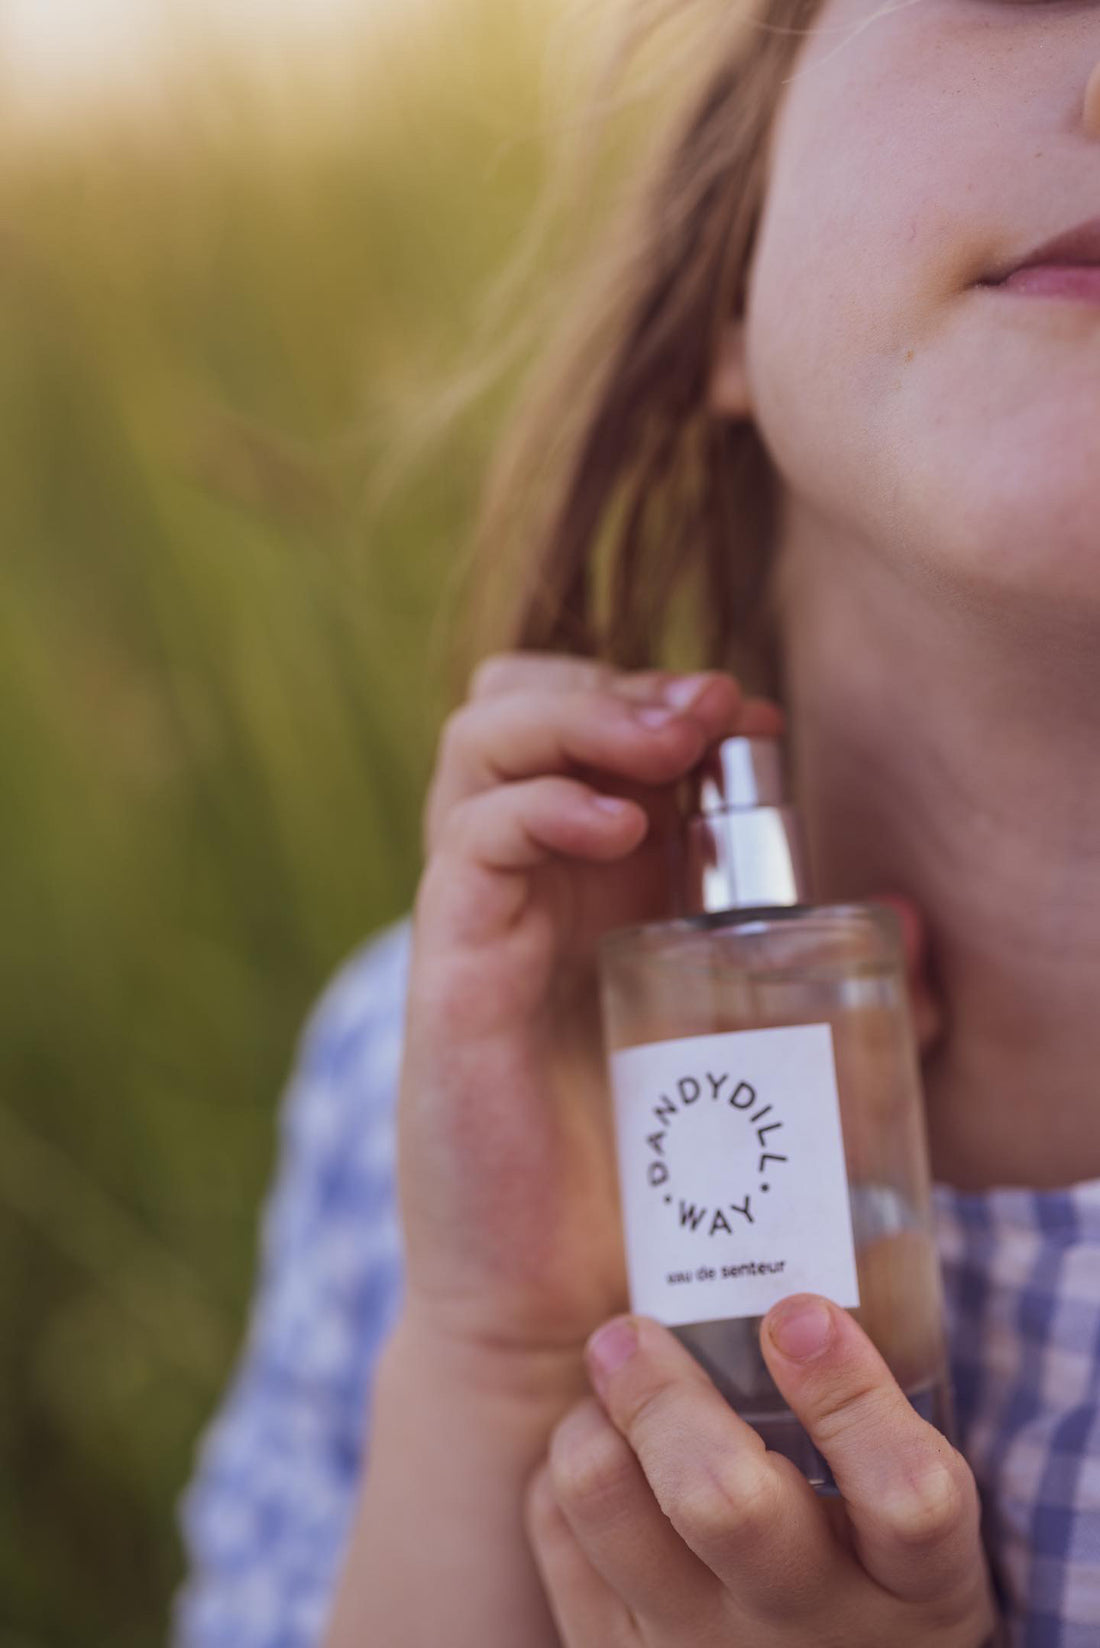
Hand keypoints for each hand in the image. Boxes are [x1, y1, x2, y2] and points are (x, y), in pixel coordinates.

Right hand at [396, 650, 779, 1377]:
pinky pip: (471, 843)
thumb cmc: (646, 1179)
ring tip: (666, 743)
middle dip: (614, 683)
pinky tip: (616, 831)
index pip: (586, 723)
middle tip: (703, 715)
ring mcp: (481, 916)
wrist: (556, 1302)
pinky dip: (540, 807)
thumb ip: (808, 979)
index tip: (750, 716)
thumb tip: (904, 916)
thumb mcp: (738, 1052)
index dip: (658, 692)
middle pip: (519, 703)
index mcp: (587, 880)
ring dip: (578, 716)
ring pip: (482, 745)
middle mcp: (527, 879)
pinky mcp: (451, 969)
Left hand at [524, 1295, 998, 1645]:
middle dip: (667, 1395)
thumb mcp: (907, 1505)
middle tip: (634, 1331)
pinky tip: (600, 1442)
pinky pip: (558, 1536)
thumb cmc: (870, 1565)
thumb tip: (870, 1222)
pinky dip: (567, 1467)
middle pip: (725, 1502)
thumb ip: (875, 1393)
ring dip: (596, 1419)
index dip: (849, 1393)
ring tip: (609, 1371)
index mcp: (914, 1581)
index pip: (906, 1495)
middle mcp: (811, 1623)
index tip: (797, 1311)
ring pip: (611, 1508)